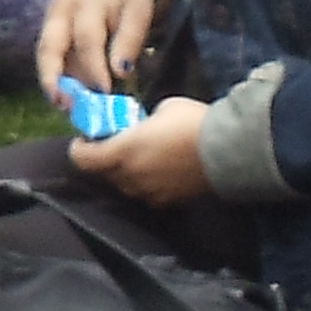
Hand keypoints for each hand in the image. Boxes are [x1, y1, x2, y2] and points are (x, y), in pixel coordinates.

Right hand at [36, 0, 161, 93]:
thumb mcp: (139, 13)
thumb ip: (129, 41)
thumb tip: (120, 73)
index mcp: (86, 3)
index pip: (87, 41)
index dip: (94, 69)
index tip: (104, 93)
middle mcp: (61, 10)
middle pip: (50, 47)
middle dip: (53, 78)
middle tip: (63, 105)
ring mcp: (52, 18)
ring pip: (46, 53)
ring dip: (52, 80)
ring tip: (62, 105)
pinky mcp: (51, 27)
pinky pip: (50, 54)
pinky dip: (56, 74)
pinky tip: (65, 94)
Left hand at [70, 95, 211, 204]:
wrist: (230, 150)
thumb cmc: (193, 122)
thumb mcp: (162, 109)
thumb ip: (144, 121)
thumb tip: (143, 126)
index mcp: (122, 151)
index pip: (82, 159)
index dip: (79, 148)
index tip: (85, 139)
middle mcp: (131, 176)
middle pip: (104, 173)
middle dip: (104, 159)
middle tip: (115, 144)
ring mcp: (150, 192)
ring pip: (125, 185)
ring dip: (125, 172)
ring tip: (140, 157)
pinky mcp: (170, 202)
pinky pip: (147, 194)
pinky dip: (147, 183)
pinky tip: (159, 171)